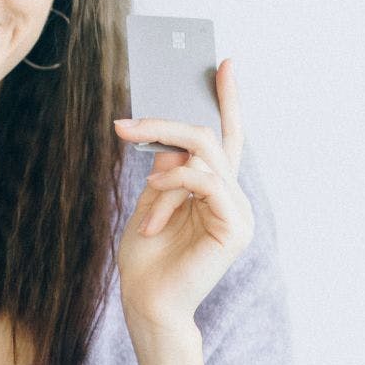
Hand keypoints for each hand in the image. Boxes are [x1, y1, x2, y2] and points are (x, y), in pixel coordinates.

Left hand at [113, 59, 254, 328]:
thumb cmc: (147, 255)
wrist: (147, 301)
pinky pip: (205, 182)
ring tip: (140, 181)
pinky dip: (174, 186)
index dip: (227, 100)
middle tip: (125, 124)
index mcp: (216, 188)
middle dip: (165, 124)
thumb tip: (165, 140)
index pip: (228, 136)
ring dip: (163, 163)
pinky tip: (153, 205)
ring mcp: (239, 212)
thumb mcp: (152, 199)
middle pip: (209, 139)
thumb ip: (166, 168)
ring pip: (204, 156)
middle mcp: (233, 196)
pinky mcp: (235, 227)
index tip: (224, 64)